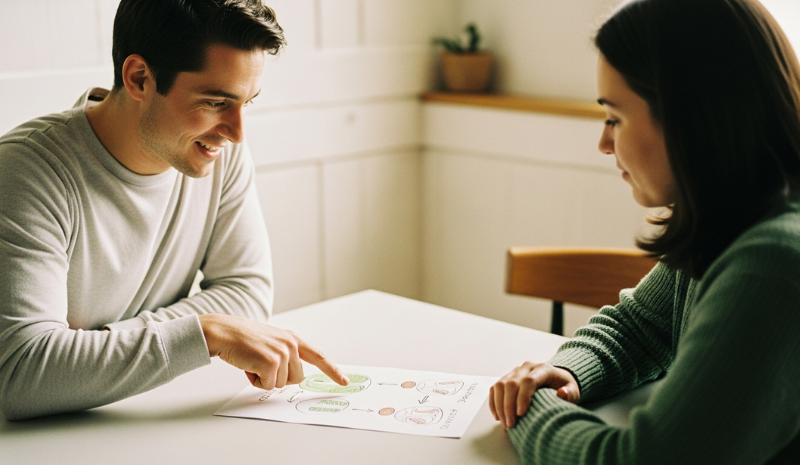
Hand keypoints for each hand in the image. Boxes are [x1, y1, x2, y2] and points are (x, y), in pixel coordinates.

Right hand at [198, 313, 348, 389]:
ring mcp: (282, 353)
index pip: (319, 357)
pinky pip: (268, 385)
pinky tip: (249, 365)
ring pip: (281, 384)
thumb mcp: (272, 342)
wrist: (225, 332)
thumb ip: (287, 355)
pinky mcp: (271, 362)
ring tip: (253, 362)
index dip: (332, 371)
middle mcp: (291, 344)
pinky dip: (256, 380)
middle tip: (262, 364)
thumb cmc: (245, 340)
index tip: (344, 382)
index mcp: (293, 339)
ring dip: (264, 378)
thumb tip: (294, 376)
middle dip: (278, 377)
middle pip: (296, 379)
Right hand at [490, 362, 579, 428]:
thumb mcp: (573, 390)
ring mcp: (515, 372)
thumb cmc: (563, 386)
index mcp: (542, 368)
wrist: (555, 378)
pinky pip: (495, 388)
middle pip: (511, 384)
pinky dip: (494, 403)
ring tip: (505, 423)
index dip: (522, 397)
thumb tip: (562, 393)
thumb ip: (570, 393)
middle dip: (508, 406)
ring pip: (500, 385)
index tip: (521, 414)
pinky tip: (498, 416)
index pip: (528, 381)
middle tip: (511, 424)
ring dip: (499, 406)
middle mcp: (526, 368)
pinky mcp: (506, 378)